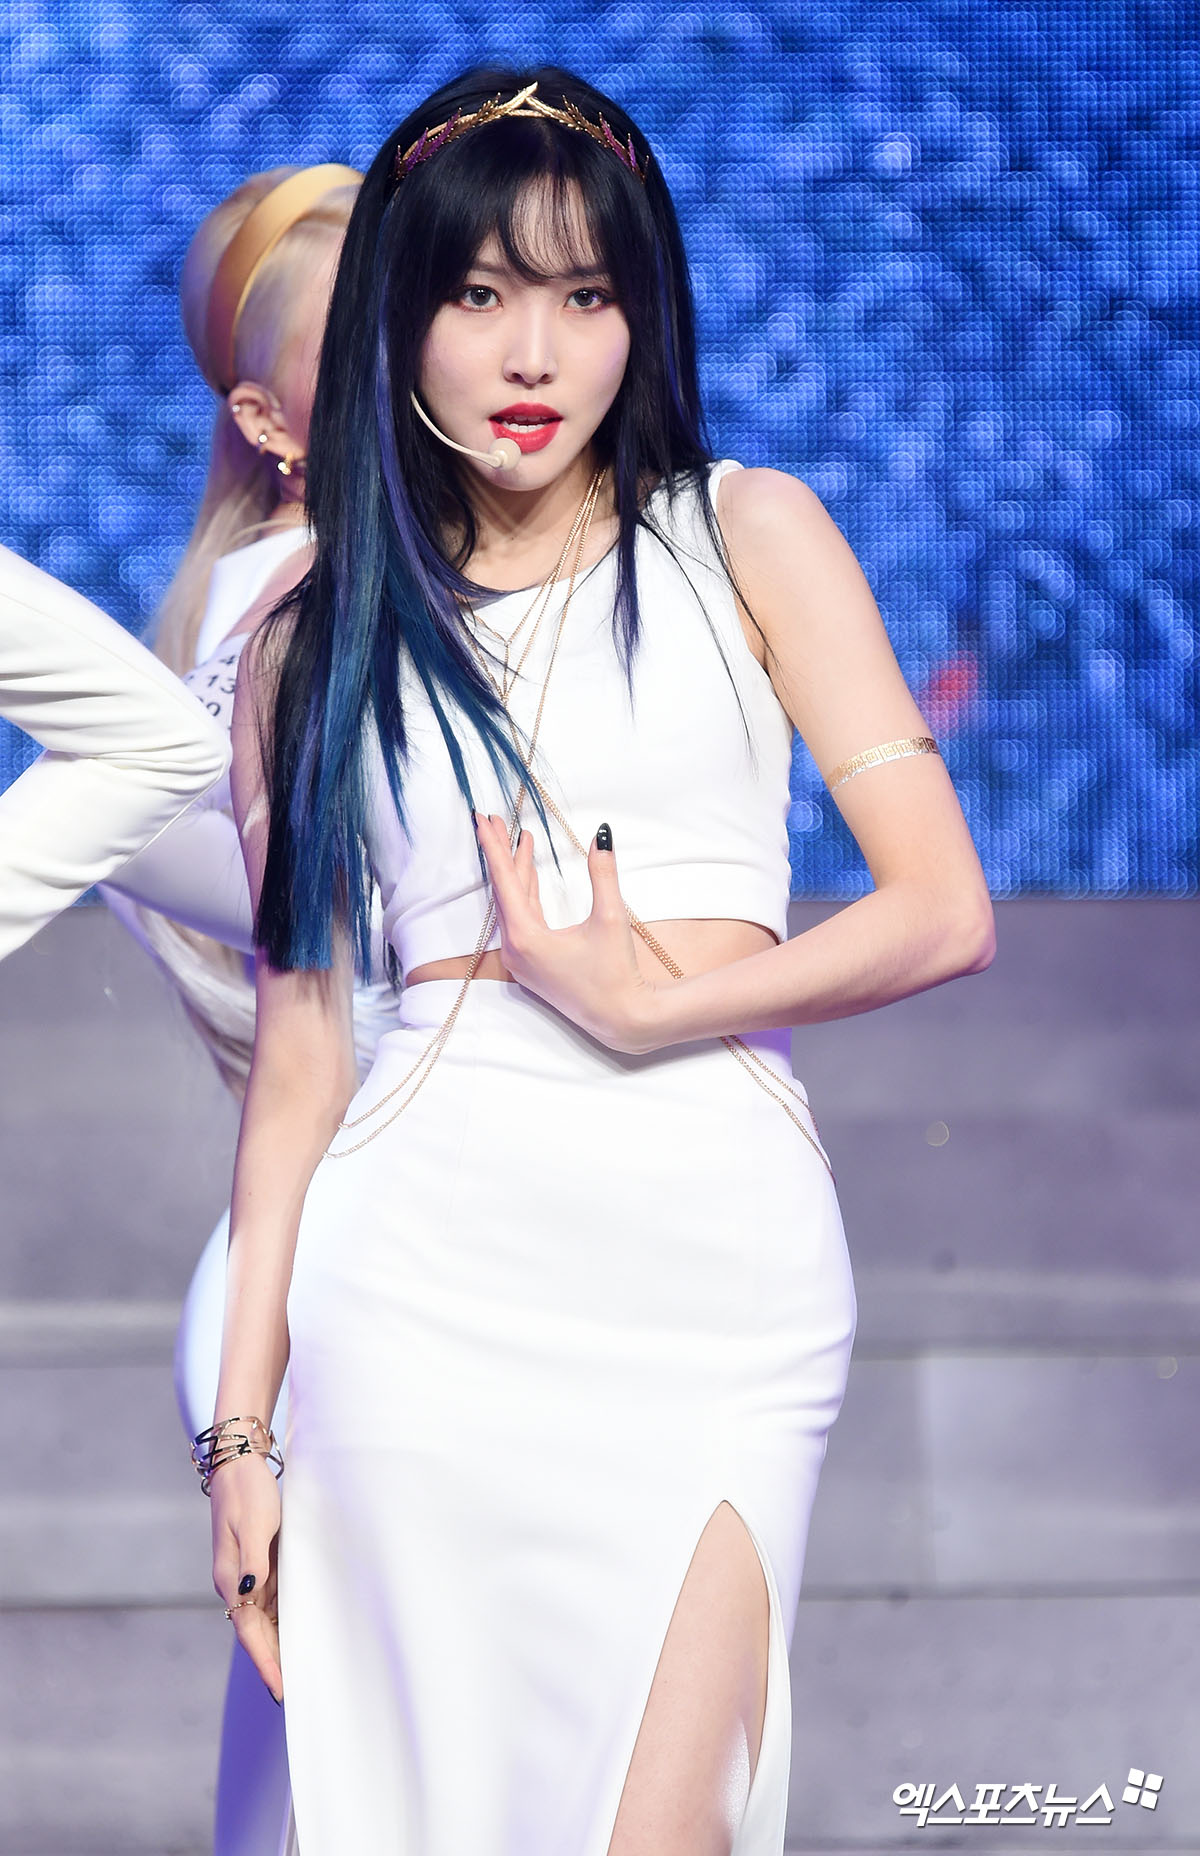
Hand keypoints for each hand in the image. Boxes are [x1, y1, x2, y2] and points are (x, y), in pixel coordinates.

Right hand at [210, 1452, 283, 1703]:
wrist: (238, 1463)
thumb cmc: (247, 1492)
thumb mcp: (255, 1524)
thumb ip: (254, 1560)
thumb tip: (248, 1594)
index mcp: (231, 1579)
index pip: (249, 1632)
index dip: (266, 1661)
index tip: (281, 1690)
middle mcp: (237, 1583)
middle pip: (257, 1633)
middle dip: (274, 1662)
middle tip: (297, 1693)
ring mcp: (248, 1575)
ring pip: (265, 1620)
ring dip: (280, 1644)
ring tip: (303, 1671)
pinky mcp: (259, 1564)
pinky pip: (272, 1601)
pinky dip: (283, 1620)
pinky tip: (300, 1630)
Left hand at [473, 813, 662, 1053]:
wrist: (622, 1018)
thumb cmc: (616, 972)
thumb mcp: (611, 917)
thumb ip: (603, 874)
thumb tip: (602, 835)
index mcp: (525, 937)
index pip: (503, 881)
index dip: (493, 847)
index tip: (481, 820)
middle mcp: (515, 950)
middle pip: (504, 891)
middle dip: (502, 854)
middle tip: (493, 820)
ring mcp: (521, 960)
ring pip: (514, 906)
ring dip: (517, 873)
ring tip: (518, 840)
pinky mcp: (532, 966)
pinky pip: (522, 921)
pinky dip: (526, 895)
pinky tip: (528, 876)